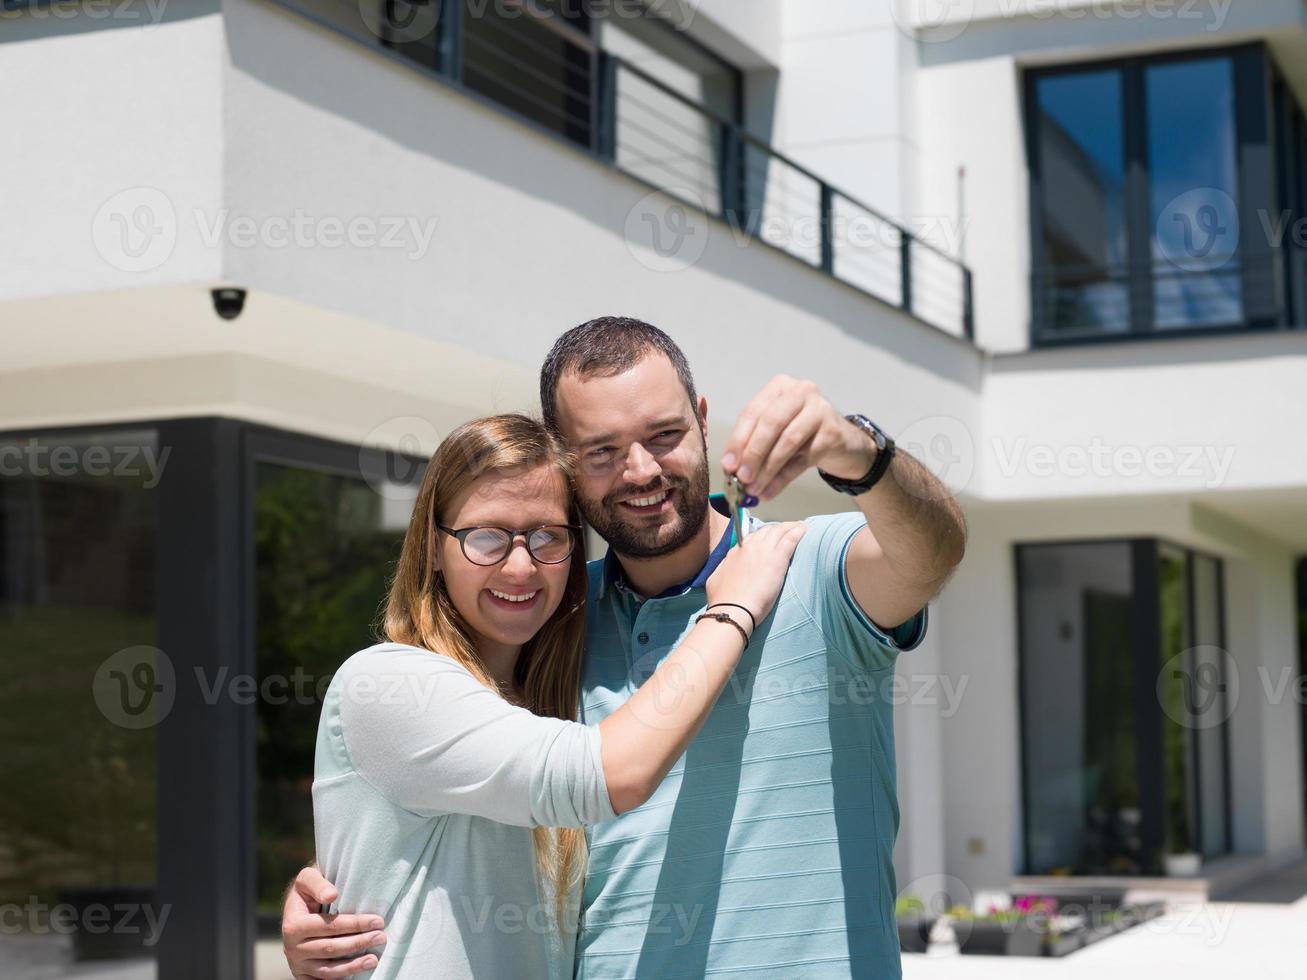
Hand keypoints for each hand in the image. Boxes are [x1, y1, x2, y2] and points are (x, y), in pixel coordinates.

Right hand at [282, 865, 386, 979]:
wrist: (295, 909)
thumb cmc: (307, 891)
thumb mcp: (307, 879)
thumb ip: (318, 884)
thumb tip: (332, 895)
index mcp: (293, 925)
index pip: (329, 927)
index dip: (355, 924)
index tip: (378, 921)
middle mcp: (291, 948)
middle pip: (331, 949)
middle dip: (359, 943)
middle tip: (381, 937)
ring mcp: (297, 964)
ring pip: (328, 970)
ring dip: (353, 966)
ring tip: (374, 959)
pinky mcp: (303, 975)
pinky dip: (342, 976)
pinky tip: (358, 971)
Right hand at [705, 521, 806, 626]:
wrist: (733, 608)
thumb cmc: (723, 600)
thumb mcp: (716, 579)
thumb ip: (724, 568)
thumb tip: (727, 565)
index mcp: (736, 551)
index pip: (753, 536)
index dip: (764, 536)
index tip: (771, 538)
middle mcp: (749, 546)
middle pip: (767, 530)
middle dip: (778, 528)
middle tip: (788, 530)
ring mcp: (764, 550)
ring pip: (779, 530)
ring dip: (790, 527)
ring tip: (799, 527)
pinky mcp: (778, 557)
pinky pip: (791, 537)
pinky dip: (799, 531)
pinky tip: (804, 529)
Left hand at [721, 376, 873, 500]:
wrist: (843, 441)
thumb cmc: (802, 433)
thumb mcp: (776, 431)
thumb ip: (753, 443)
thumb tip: (732, 469)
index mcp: (780, 386)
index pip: (752, 413)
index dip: (738, 440)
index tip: (728, 464)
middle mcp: (801, 392)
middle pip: (770, 424)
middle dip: (753, 453)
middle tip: (741, 477)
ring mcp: (820, 410)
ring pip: (787, 442)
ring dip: (767, 469)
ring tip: (754, 488)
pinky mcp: (832, 433)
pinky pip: (802, 460)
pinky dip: (782, 479)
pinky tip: (770, 491)